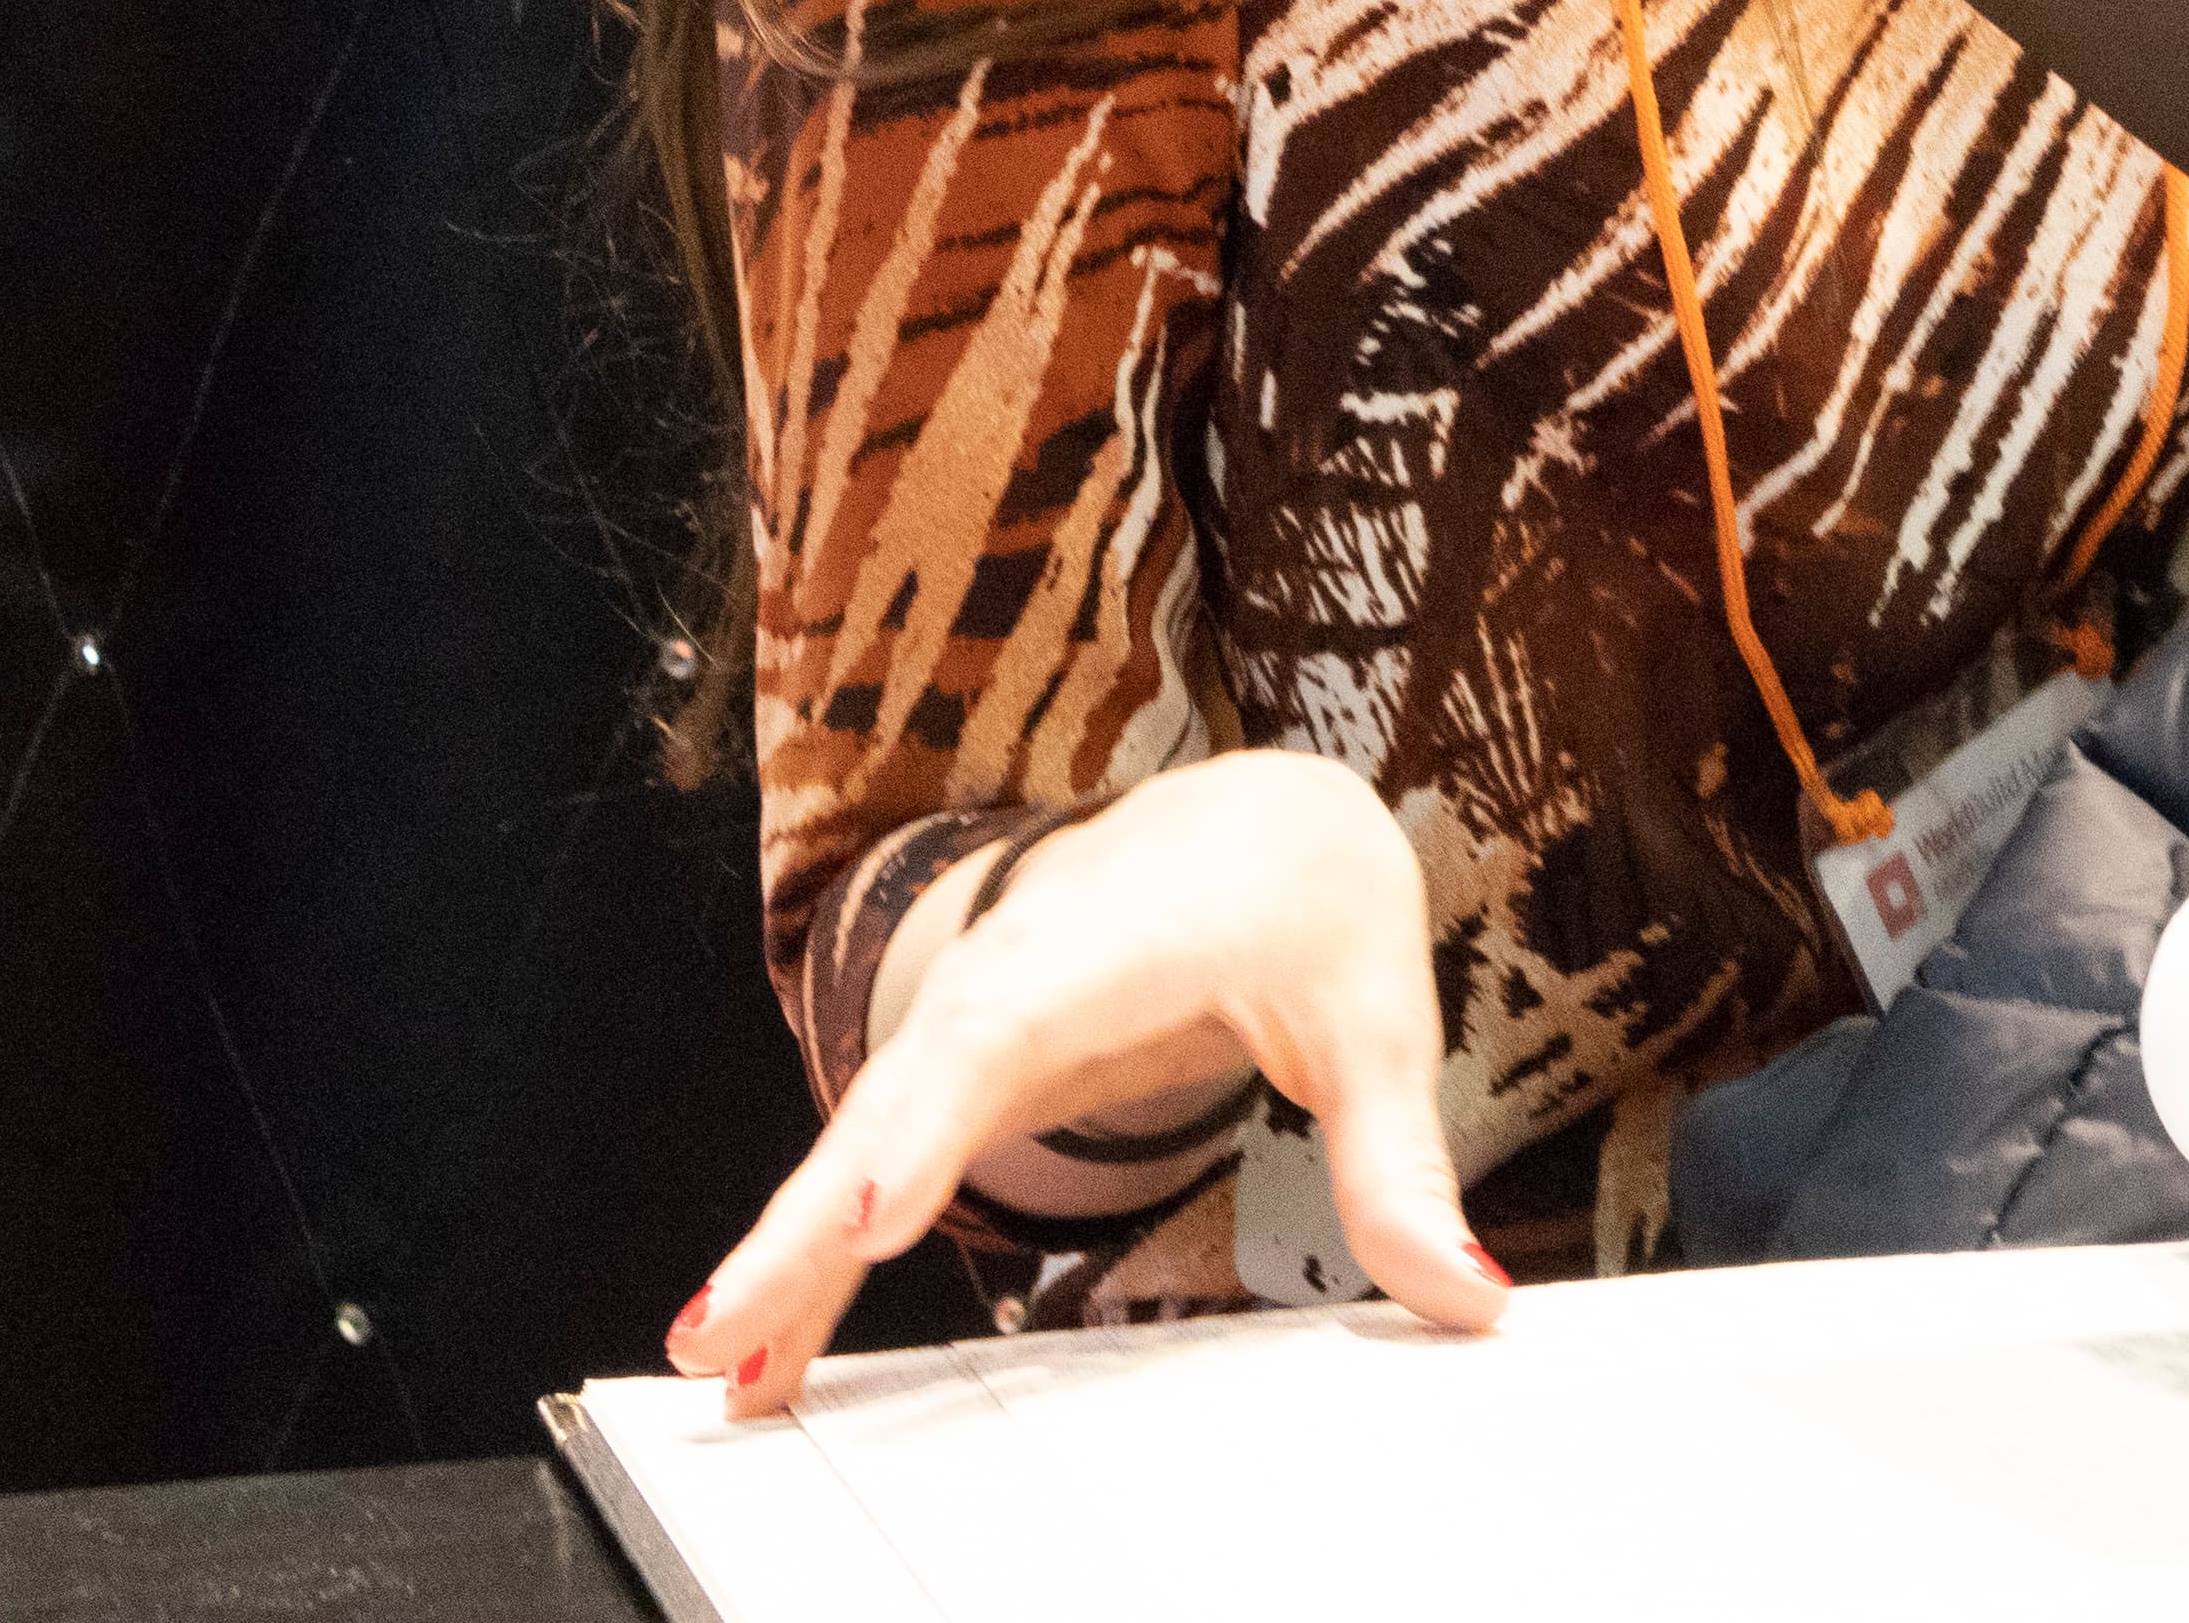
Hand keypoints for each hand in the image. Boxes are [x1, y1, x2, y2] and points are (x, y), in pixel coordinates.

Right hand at [663, 750, 1502, 1408]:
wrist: (1256, 817)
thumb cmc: (1301, 888)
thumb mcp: (1375, 1015)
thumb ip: (1400, 1158)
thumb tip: (1464, 1293)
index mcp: (1109, 944)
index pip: (1001, 1033)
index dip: (930, 1126)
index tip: (868, 1218)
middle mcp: (1012, 983)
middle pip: (891, 1105)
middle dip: (804, 1220)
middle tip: (723, 1332)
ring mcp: (972, 1031)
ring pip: (859, 1145)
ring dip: (785, 1256)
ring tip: (726, 1372)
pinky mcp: (963, 1081)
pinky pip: (874, 1170)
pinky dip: (818, 1254)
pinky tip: (774, 1353)